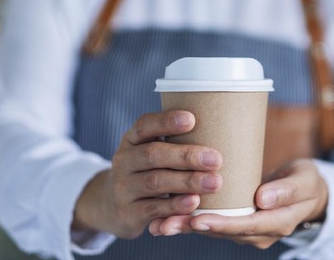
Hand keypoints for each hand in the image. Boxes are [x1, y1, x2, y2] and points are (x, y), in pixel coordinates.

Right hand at [72, 110, 222, 238]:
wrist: (114, 207)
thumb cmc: (147, 172)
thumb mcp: (151, 152)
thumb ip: (175, 142)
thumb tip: (219, 128)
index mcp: (132, 140)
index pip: (144, 125)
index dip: (166, 122)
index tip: (192, 119)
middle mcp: (124, 161)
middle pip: (153, 155)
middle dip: (186, 156)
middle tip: (216, 159)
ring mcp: (123, 188)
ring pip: (155, 182)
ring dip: (187, 182)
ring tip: (214, 182)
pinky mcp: (128, 213)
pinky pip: (153, 209)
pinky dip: (175, 206)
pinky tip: (194, 202)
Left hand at [149, 159, 327, 248]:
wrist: (308, 192)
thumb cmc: (306, 182)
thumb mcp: (304, 181)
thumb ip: (286, 190)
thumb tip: (262, 200)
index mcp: (277, 223)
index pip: (245, 226)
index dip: (221, 224)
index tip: (198, 220)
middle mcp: (259, 233)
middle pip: (223, 232)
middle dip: (193, 228)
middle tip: (166, 224)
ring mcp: (247, 230)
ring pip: (214, 230)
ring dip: (186, 226)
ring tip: (159, 223)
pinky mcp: (237, 222)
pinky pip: (214, 223)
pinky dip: (192, 220)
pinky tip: (169, 216)